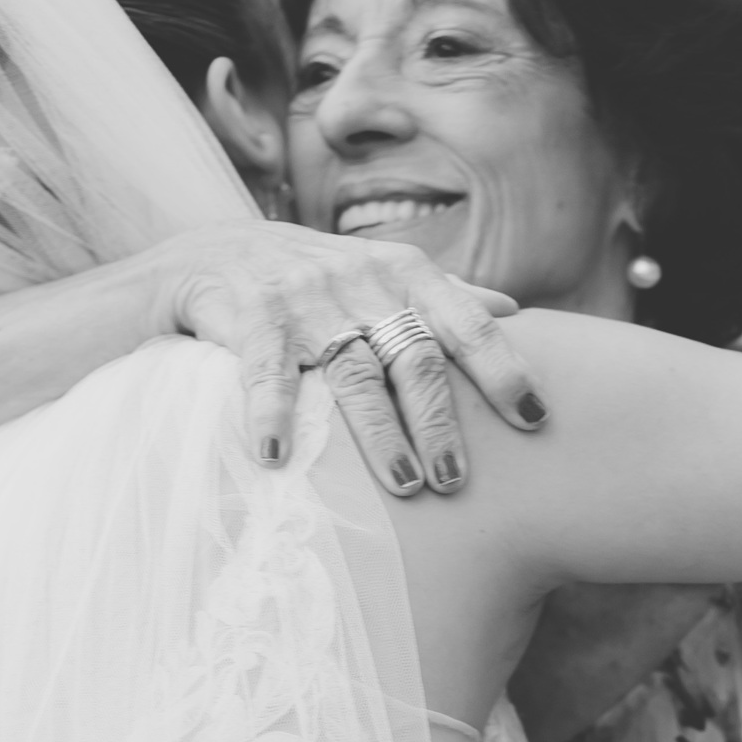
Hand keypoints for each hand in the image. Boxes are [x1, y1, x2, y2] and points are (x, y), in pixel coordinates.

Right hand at [149, 223, 546, 491]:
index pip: (464, 322)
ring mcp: (305, 297)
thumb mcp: (377, 277)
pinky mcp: (250, 314)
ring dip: (379, 433)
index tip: (535, 419)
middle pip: (414, 356)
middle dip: (439, 422)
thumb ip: (442, 296)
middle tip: (455, 481)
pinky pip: (266, 368)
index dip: (502, 369)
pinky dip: (270, 412)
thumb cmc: (311, 282)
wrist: (207, 256)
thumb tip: (511, 310)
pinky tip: (274, 457)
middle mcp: (360, 281)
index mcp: (401, 273)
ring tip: (403, 485)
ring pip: (354, 371)